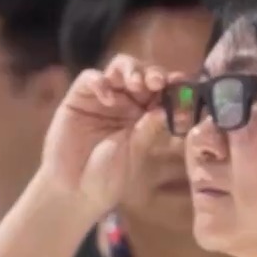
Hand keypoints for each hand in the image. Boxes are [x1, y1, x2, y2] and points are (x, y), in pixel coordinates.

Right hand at [39, 54, 177, 217]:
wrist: (75, 189)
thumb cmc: (109, 174)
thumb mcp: (134, 153)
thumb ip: (149, 131)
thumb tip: (165, 110)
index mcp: (147, 112)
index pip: (163, 90)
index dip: (173, 84)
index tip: (182, 83)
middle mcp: (128, 100)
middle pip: (143, 73)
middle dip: (152, 73)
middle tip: (157, 82)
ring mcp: (103, 95)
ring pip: (119, 67)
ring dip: (130, 71)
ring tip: (136, 84)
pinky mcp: (78, 97)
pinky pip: (90, 78)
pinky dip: (100, 82)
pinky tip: (108, 98)